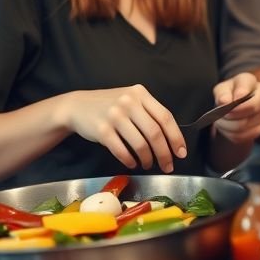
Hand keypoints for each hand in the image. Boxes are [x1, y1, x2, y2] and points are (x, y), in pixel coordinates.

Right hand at [61, 84, 185, 172]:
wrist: (77, 106)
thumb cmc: (109, 105)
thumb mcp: (130, 100)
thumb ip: (148, 112)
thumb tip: (171, 139)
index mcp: (140, 94)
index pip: (165, 117)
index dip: (176, 137)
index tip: (181, 153)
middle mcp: (129, 102)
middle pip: (155, 133)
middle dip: (164, 153)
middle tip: (168, 166)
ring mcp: (114, 115)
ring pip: (140, 144)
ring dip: (147, 159)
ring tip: (148, 164)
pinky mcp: (102, 130)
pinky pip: (122, 150)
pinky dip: (130, 160)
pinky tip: (133, 163)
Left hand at [210, 73, 259, 144]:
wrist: (231, 111)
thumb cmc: (226, 96)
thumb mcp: (220, 91)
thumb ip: (222, 94)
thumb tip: (224, 101)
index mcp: (249, 80)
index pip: (248, 87)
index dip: (238, 97)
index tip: (227, 103)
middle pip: (253, 107)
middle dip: (233, 114)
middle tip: (223, 115)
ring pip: (246, 124)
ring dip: (229, 126)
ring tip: (222, 121)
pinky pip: (247, 135)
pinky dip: (234, 135)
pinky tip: (230, 129)